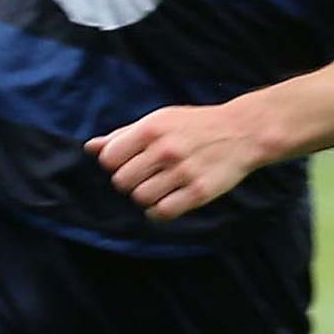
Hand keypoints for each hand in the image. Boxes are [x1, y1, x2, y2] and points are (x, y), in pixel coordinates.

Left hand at [88, 101, 278, 220]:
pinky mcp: (199, 192)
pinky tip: (167, 200)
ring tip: (159, 187)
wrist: (242, 132)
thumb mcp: (159, 120)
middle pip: (121, 182)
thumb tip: (90, 148)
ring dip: (145, 197)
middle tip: (146, 176)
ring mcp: (183, 172)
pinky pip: (162, 213)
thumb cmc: (195, 125)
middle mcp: (165, 150)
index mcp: (152, 129)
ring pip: (140, 199)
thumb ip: (124, 135)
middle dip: (129, 182)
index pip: (108, 159)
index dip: (114, 164)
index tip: (129, 162)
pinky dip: (159, 212)